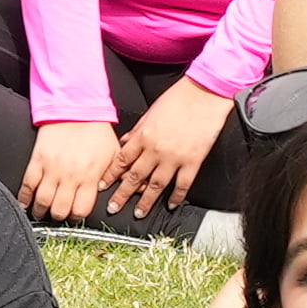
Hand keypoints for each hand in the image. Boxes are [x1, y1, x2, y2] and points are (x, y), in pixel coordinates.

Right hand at [20, 117, 123, 221]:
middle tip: (58, 214)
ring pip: (43, 201)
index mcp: (90, 176)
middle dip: (59, 216)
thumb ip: (115, 176)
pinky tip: (25, 204)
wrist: (76, 108)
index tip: (75, 216)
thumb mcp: (113, 154)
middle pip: (60, 209)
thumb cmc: (96, 130)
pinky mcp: (37, 160)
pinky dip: (24, 198)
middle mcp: (70, 176)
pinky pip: (28, 185)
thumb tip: (124, 191)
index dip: (77, 217)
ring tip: (42, 212)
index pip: (81, 209)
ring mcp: (51, 169)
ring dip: (41, 211)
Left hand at [99, 80, 231, 218]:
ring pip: (156, 185)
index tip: (102, 186)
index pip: (122, 160)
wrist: (204, 94)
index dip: (111, 175)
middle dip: (122, 195)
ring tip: (139, 213)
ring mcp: (174, 158)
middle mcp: (155, 150)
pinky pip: (182, 184)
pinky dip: (176, 196)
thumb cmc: (178, 98)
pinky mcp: (193, 161)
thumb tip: (125, 142)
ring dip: (146, 202)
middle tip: (113, 208)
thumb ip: (137, 130)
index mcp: (143, 136)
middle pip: (135, 177)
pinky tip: (171, 205)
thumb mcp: (151, 111)